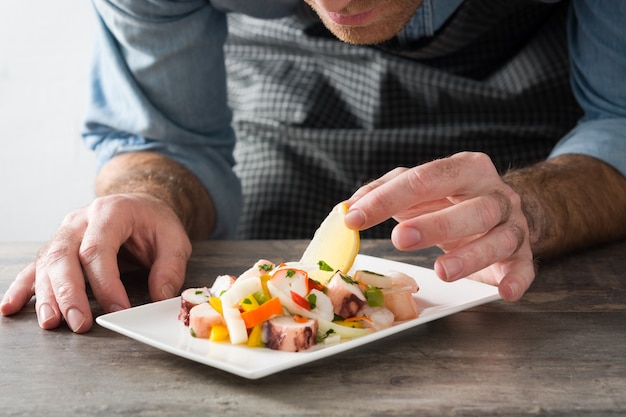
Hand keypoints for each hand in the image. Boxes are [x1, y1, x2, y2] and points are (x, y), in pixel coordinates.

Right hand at [0, 193, 191, 331]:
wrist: (140, 206)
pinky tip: (11, 307)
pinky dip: (22, 288)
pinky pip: (35, 268)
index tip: (118, 309)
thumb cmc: (155, 223)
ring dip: (46, 296)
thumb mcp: (175, 239)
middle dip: (70, 293)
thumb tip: (160, 297)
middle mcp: (80, 220)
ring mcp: (64, 233)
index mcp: (110, 212)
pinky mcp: (57, 248)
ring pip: (46, 264)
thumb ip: (170, 267)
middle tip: (79, 323)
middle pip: (64, 256)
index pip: (98, 249)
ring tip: (52, 322)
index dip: (105, 283)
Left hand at [344, 152, 533, 300]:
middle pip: (471, 208)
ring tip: (442, 272)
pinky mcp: (523, 253)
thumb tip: (347, 209)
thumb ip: (383, 192)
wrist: (502, 210)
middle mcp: (494, 193)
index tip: (355, 218)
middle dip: (435, 224)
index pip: (426, 178)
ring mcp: (513, 223)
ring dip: (470, 256)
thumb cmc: (451, 200)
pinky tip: (503, 292)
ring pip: (498, 238)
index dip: (388, 198)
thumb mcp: (418, 190)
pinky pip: (525, 266)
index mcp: (465, 169)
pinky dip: (516, 279)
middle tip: (400, 239)